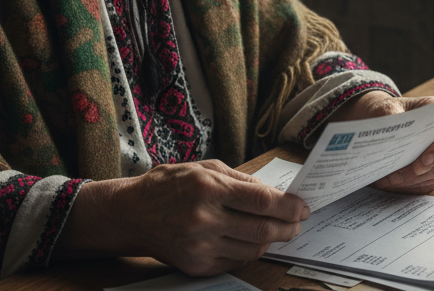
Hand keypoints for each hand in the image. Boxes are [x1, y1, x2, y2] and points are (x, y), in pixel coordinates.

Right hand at [54, 160, 308, 275]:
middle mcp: (204, 219)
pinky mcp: (196, 265)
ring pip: (253, 248)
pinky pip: (236, 260)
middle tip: (297, 223)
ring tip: (275, 229)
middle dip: (288, 227)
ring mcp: (200, 246)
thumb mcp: (204, 167)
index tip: (303, 207)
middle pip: (263, 229)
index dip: (290, 206)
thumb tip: (274, 194)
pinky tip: (248, 238)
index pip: (263, 201)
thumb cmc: (168, 185)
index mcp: (208, 188)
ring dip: (271, 239)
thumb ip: (240, 180)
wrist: (131, 214)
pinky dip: (248, 250)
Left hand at [330, 90, 433, 194]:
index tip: (423, 162)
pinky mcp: (429, 174)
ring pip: (431, 178)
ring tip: (384, 180)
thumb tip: (390, 132)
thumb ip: (390, 115)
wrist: (385, 120)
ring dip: (408, 182)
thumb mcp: (388, 106)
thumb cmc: (391, 110)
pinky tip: (385, 183)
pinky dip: (404, 187)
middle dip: (416, 173)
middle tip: (394, 177)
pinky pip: (421, 186)